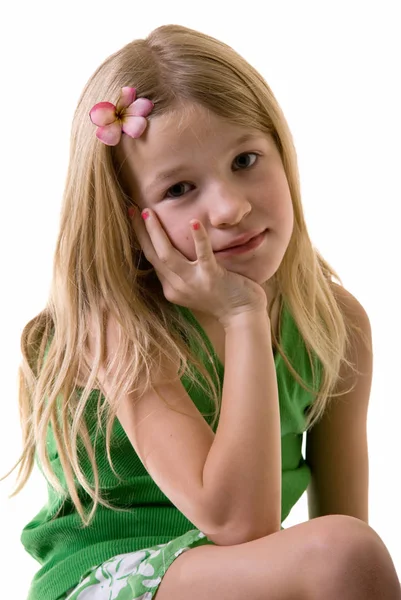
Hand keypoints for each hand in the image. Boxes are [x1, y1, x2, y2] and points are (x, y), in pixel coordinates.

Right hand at [131, 208, 267, 325]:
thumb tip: (171, 252)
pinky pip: (203, 256)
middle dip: (141, 232)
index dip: (141, 238)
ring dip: (156, 233)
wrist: (242, 316)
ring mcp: (193, 282)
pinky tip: (194, 222)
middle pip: (153, 255)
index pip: (151, 259)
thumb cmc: (221, 298)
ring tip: (148, 213)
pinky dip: (198, 239)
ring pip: (167, 256)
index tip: (134, 219)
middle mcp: (177, 286)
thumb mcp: (193, 288)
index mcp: (171, 288)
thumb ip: (181, 273)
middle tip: (133, 210)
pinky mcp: (212, 277)